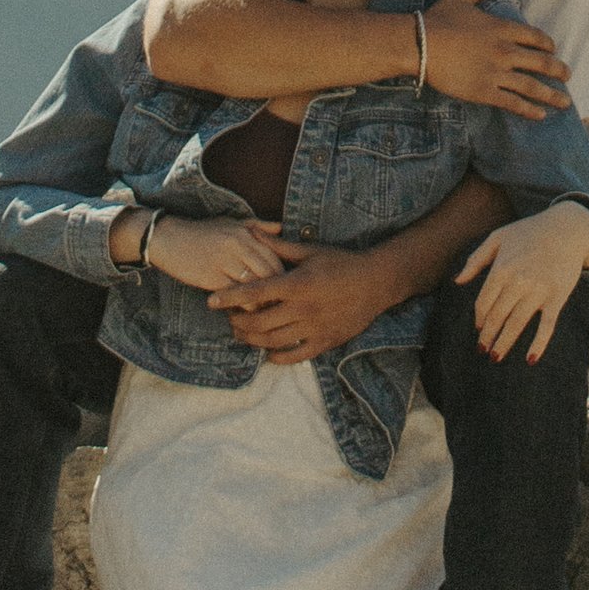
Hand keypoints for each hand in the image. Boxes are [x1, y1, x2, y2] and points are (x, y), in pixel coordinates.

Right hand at [124, 212, 291, 293]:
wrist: (168, 238)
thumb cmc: (201, 232)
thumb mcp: (230, 222)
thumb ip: (256, 226)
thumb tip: (280, 227)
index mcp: (245, 233)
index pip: (274, 256)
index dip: (283, 275)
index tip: (287, 288)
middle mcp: (238, 245)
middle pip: (269, 272)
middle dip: (277, 290)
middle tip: (281, 303)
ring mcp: (225, 261)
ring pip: (255, 285)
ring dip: (262, 300)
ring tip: (266, 310)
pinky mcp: (212, 277)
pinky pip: (237, 295)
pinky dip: (244, 304)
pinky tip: (245, 309)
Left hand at [215, 241, 385, 364]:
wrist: (377, 282)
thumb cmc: (341, 262)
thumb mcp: (310, 251)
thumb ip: (279, 246)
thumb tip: (252, 232)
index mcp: (297, 283)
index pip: (255, 291)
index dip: (230, 297)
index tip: (211, 301)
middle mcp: (303, 308)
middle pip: (259, 322)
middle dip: (237, 322)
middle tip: (228, 318)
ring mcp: (314, 327)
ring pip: (273, 342)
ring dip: (252, 340)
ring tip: (242, 334)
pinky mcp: (325, 342)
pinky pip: (295, 356)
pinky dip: (277, 358)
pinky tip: (268, 352)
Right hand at [420, 0, 568, 119]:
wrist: (420, 44)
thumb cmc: (438, 19)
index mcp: (502, 28)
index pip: (536, 37)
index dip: (548, 45)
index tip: (553, 50)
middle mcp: (505, 51)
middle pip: (542, 62)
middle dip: (559, 70)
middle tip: (567, 76)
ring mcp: (497, 73)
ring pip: (533, 86)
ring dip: (552, 95)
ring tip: (565, 102)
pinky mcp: (485, 91)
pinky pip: (514, 103)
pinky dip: (530, 110)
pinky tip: (541, 115)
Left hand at [456, 202, 588, 361]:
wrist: (567, 229)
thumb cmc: (529, 232)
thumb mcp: (498, 237)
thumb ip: (476, 259)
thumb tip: (458, 282)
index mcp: (501, 268)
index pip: (484, 302)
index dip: (479, 319)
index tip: (479, 329)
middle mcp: (518, 282)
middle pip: (497, 316)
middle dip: (488, 337)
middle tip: (483, 350)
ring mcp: (538, 291)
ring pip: (517, 324)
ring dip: (504, 343)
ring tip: (495, 357)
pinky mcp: (557, 298)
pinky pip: (547, 326)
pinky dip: (539, 344)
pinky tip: (530, 359)